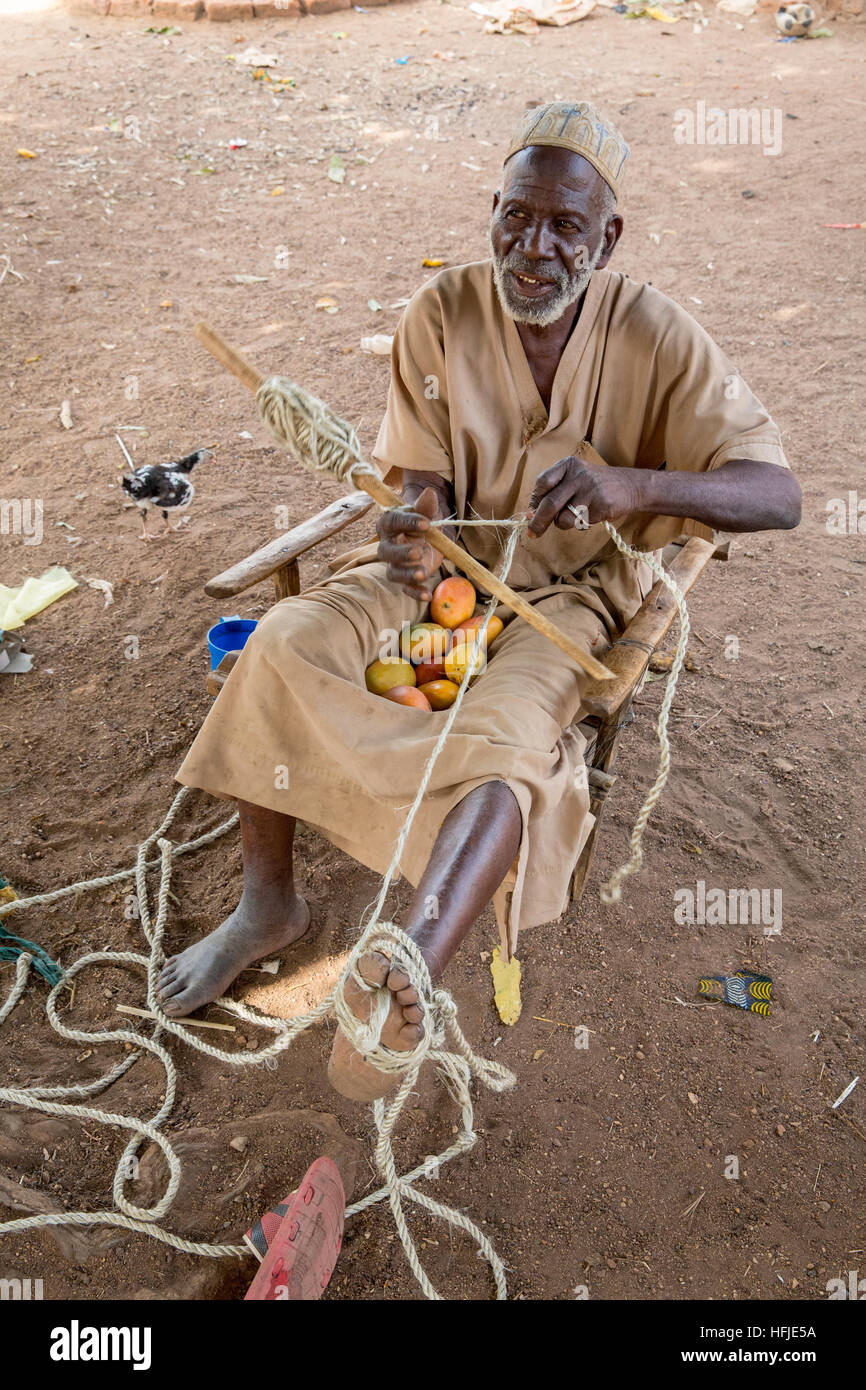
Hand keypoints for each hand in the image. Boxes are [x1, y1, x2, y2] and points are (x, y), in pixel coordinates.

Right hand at [377, 486, 440, 601]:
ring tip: (423, 573)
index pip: (392, 523)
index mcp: (389, 524)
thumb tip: (429, 492)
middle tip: (418, 552)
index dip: (408, 523)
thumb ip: (426, 506)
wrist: (428, 536)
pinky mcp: (405, 579)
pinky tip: (427, 595)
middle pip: (386, 553)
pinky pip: (406, 589)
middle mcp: (387, 546)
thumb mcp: (427, 513)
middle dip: (401, 554)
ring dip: (407, 575)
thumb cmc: (423, 522)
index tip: (427, 523)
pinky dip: (415, 593)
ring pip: (393, 573)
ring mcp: (395, 565)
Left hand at [526, 457, 636, 537]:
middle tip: (532, 533)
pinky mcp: (601, 506)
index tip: (531, 513)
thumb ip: (554, 491)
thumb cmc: (594, 486)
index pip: (543, 483)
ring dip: (564, 523)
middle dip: (538, 522)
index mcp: (568, 465)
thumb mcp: (574, 478)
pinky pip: (579, 524)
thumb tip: (531, 513)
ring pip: (563, 519)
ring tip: (575, 515)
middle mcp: (578, 475)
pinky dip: (581, 524)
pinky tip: (591, 514)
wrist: (630, 486)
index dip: (534, 501)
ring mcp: (591, 490)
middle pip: (549, 504)